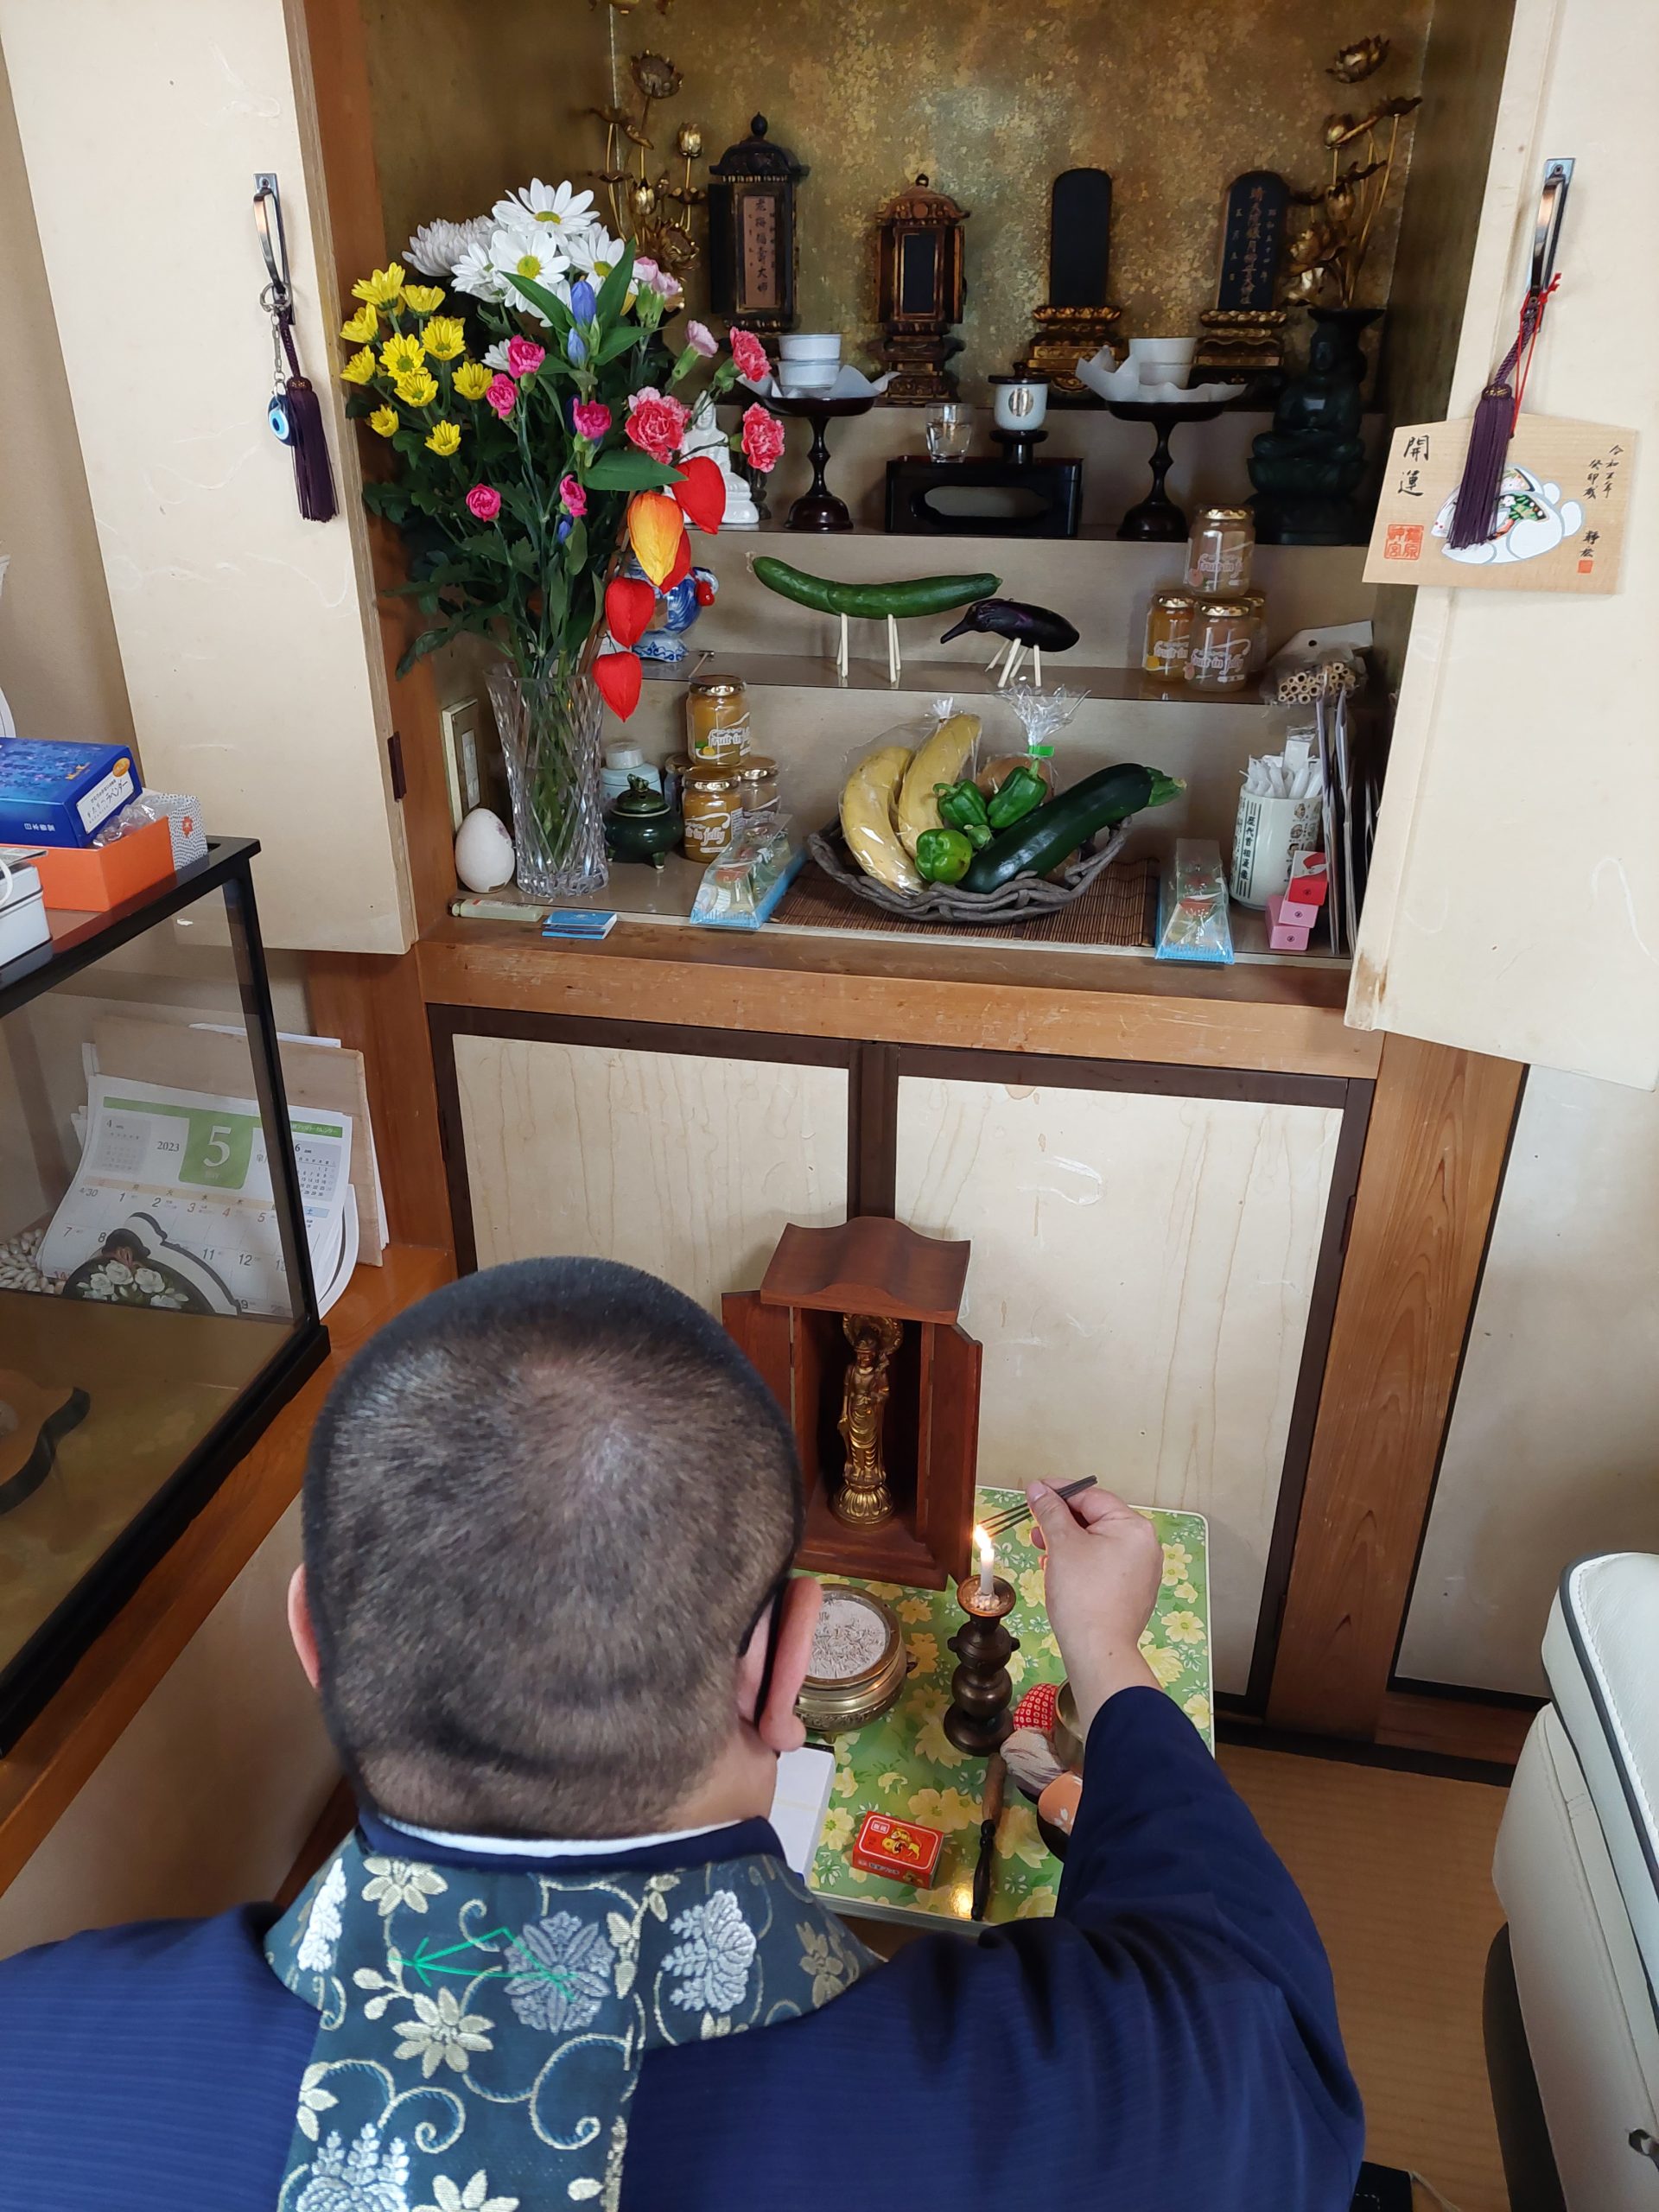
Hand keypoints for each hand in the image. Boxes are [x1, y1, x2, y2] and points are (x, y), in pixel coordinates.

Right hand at [1025, 1482, 1162, 1733]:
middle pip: (1096, 1520)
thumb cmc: (1082, 1594)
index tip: (1033, 1493)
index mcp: (1134, 1527)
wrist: (1098, 1651)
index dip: (1059, 1492)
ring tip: (1043, 1554)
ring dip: (1068, 1543)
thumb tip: (1038, 1488)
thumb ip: (1050, 1511)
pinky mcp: (1131, 1591)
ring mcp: (1141, 1571)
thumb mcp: (1062, 1544)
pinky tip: (1058, 1571)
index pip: (1091, 1497)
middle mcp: (1144, 1545)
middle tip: (1035, 1530)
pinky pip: (1103, 1565)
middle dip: (1062, 1522)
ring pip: (1097, 1543)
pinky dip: (1080, 1562)